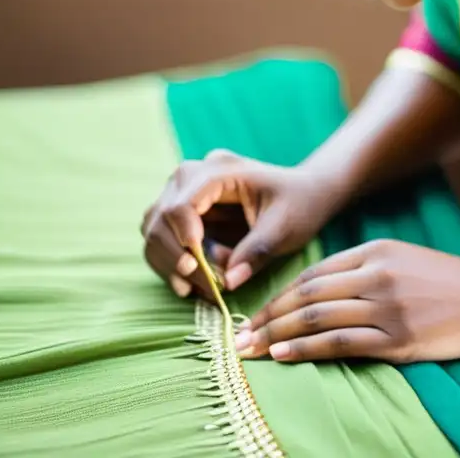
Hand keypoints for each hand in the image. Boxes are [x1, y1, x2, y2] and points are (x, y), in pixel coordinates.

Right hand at [141, 149, 345, 298]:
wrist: (306, 194)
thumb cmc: (300, 204)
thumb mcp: (286, 227)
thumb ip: (256, 251)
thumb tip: (228, 282)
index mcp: (221, 170)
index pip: (183, 201)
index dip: (184, 235)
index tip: (197, 266)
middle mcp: (194, 176)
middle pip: (161, 217)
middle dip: (177, 257)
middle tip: (206, 287)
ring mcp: (184, 193)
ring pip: (153, 229)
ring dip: (169, 263)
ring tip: (197, 290)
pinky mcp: (183, 214)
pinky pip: (161, 239)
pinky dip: (169, 264)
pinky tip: (190, 286)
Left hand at [235, 239, 459, 363]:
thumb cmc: (441, 279)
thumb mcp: (400, 257)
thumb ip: (362, 266)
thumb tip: (316, 286)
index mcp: (374, 252)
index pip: (312, 274)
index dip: (277, 295)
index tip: (253, 312)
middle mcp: (375, 276)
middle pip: (306, 297)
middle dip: (266, 316)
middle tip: (237, 334)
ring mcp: (386, 308)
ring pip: (317, 320)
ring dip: (276, 334)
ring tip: (250, 349)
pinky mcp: (396, 339)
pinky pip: (340, 344)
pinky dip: (306, 349)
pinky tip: (283, 354)